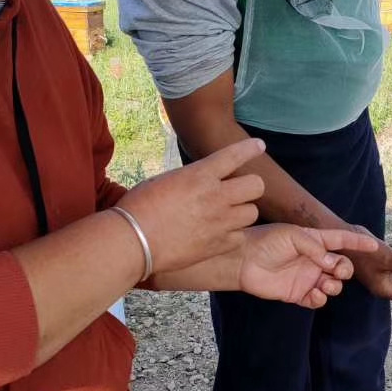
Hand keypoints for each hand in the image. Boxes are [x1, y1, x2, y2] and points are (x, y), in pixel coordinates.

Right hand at [121, 137, 265, 273]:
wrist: (132, 241)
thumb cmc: (141, 207)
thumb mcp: (167, 180)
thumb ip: (193, 178)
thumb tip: (205, 180)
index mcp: (200, 175)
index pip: (235, 155)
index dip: (250, 148)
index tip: (259, 146)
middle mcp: (216, 196)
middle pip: (256, 185)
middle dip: (250, 186)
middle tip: (238, 192)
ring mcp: (220, 222)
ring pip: (252, 212)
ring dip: (242, 212)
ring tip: (227, 215)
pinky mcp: (218, 245)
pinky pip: (240, 236)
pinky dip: (233, 235)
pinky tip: (219, 235)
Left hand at [236, 225, 379, 308]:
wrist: (242, 260)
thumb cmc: (266, 241)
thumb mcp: (293, 236)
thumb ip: (316, 248)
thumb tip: (332, 264)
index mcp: (315, 241)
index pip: (342, 240)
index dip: (358, 242)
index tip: (374, 246)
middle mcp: (314, 260)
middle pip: (342, 267)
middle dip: (345, 270)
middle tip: (337, 272)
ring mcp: (307, 278)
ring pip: (333, 286)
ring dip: (334, 286)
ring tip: (325, 284)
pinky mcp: (297, 294)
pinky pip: (317, 300)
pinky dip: (320, 299)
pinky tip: (314, 295)